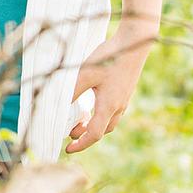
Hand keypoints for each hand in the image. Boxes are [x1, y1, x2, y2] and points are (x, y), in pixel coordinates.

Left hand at [65, 21, 156, 152]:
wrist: (134, 43)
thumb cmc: (109, 57)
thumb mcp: (85, 74)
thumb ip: (71, 92)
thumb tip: (58, 108)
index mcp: (109, 106)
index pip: (94, 135)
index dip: (80, 145)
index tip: (68, 149)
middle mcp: (118, 107)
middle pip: (102, 131)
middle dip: (84, 136)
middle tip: (69, 134)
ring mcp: (123, 100)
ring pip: (108, 122)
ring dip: (92, 125)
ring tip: (77, 120)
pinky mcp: (124, 92)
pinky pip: (112, 111)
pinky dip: (99, 115)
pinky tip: (90, 104)